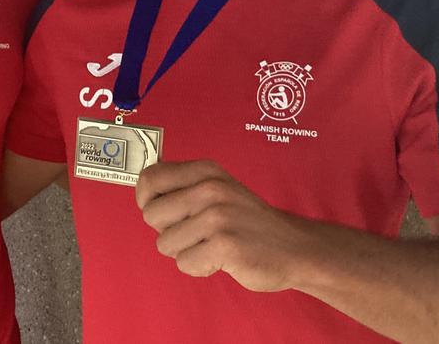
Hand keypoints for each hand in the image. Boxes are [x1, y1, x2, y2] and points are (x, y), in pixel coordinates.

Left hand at [135, 160, 308, 292]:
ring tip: (211, 245)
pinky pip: (185, 263)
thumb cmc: (246, 221)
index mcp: (206, 171)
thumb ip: (184, 186)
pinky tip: (220, 259)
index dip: (145, 199)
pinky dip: (199, 267)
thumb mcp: (219, 188)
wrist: (294, 247)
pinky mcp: (225, 246)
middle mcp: (210, 188)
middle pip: (151, 214)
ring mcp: (218, 217)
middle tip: (194, 233)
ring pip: (165, 243)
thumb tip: (144, 190)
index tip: (160, 212)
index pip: (150, 178)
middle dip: (166, 230)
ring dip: (184, 251)